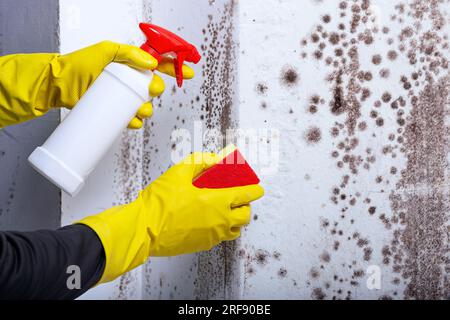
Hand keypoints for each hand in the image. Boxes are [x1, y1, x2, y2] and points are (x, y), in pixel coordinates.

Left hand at [0, 41, 194, 127]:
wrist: (59, 85)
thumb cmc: (79, 65)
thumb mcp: (105, 50)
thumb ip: (128, 53)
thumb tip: (151, 63)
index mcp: (131, 64)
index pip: (159, 65)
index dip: (175, 69)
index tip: (188, 73)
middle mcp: (130, 81)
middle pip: (155, 88)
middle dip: (156, 90)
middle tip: (150, 89)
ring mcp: (123, 98)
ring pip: (146, 106)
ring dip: (147, 109)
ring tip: (137, 108)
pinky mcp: (116, 113)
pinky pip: (133, 120)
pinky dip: (134, 122)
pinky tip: (130, 120)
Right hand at [78, 152, 263, 282]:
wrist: (144, 228)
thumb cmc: (160, 202)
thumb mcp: (179, 172)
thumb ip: (200, 161)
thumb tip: (215, 158)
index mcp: (217, 201)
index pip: (246, 195)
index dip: (255, 190)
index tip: (257, 188)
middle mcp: (220, 220)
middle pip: (246, 215)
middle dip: (246, 206)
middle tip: (238, 198)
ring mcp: (213, 235)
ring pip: (235, 230)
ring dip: (235, 220)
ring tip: (225, 210)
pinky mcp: (203, 245)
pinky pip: (220, 238)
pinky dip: (221, 229)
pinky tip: (209, 220)